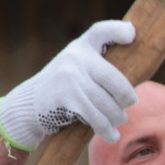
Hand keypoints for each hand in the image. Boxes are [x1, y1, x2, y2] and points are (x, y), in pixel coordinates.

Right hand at [0, 20, 136, 150]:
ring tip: (119, 120)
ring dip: (117, 117)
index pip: (100, 31)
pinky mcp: (66, 98)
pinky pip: (96, 117)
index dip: (117, 30)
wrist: (29, 104)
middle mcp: (75, 58)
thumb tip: (135, 71)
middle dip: (127, 98)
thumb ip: (100, 64)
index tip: (132, 35)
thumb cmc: (65, 86)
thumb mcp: (78, 66)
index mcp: (81, 47)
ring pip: (107, 103)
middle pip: (115, 81)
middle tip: (127, 105)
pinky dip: (106, 129)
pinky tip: (112, 135)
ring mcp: (70, 78)